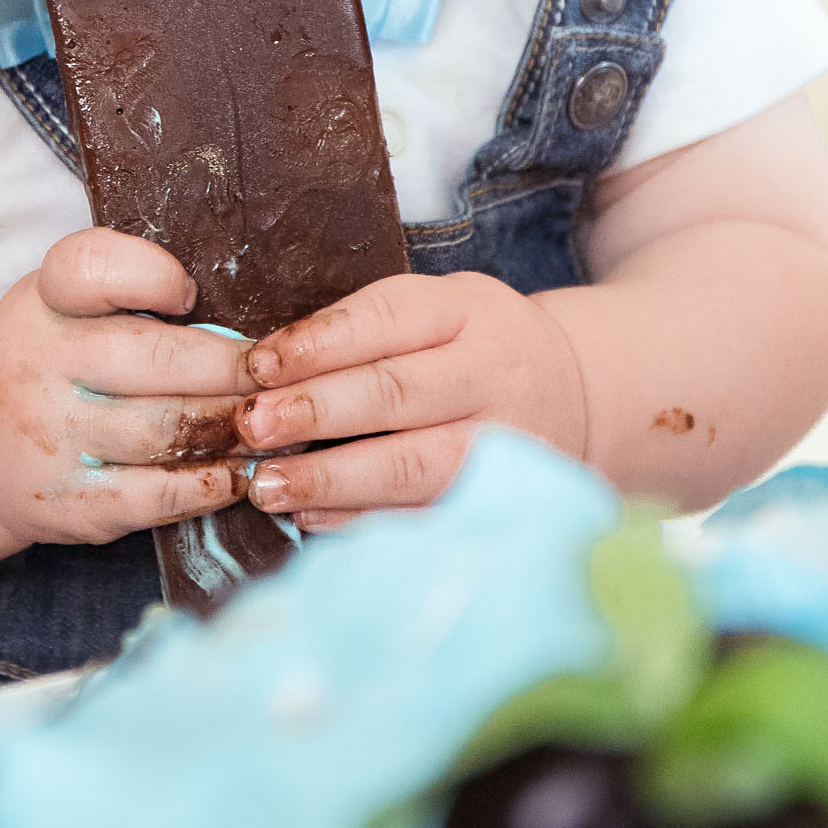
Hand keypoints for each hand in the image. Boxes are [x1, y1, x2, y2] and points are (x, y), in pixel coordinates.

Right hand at [0, 230, 256, 547]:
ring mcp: (49, 438)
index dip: (154, 275)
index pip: (93, 268)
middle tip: (275, 372)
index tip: (191, 293)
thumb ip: (134, 292)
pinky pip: (159, 495)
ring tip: (274, 420)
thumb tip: (249, 310)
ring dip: (234, 426)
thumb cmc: (55, 361)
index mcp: (41, 301)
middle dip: (232, 367)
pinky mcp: (71, 503)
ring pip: (167, 429)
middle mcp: (34, 364)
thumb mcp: (68, 306)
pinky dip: (212, 483)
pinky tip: (240, 471)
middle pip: (156, 358)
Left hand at [233, 271, 587, 526]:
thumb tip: (266, 369)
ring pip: (412, 465)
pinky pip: (425, 516)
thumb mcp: (439, 308)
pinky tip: (311, 518)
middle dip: (315, 412)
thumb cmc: (475, 345)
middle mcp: (494, 375)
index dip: (318, 344)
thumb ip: (368, 328)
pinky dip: (363, 520)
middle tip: (250, 427)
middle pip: (397, 394)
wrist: (577, 391)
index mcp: (468, 311)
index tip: (257, 365)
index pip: (387, 320)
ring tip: (266, 486)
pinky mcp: (500, 500)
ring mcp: (504, 445)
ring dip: (331, 479)